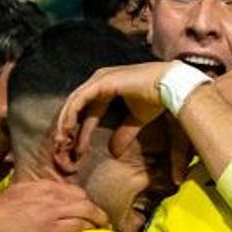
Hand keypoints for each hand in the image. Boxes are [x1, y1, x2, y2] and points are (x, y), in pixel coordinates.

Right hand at [0, 180, 107, 231]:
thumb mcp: (15, 194)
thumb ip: (32, 195)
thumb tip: (40, 202)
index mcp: (39, 185)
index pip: (71, 189)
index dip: (81, 200)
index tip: (84, 207)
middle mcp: (49, 194)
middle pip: (82, 197)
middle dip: (92, 208)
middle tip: (97, 218)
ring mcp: (53, 210)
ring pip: (87, 210)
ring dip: (97, 219)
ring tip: (103, 226)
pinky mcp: (53, 228)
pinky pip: (80, 226)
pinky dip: (90, 229)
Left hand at [55, 61, 175, 163]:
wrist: (170, 87)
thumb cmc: (157, 99)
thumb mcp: (137, 120)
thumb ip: (125, 133)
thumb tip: (115, 152)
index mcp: (108, 88)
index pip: (87, 111)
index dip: (81, 131)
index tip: (76, 151)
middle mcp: (100, 81)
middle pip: (76, 106)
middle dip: (67, 128)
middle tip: (61, 148)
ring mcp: (99, 79)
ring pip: (74, 103)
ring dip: (65, 123)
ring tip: (60, 143)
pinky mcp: (101, 82)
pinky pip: (79, 100)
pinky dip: (71, 115)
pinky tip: (66, 131)